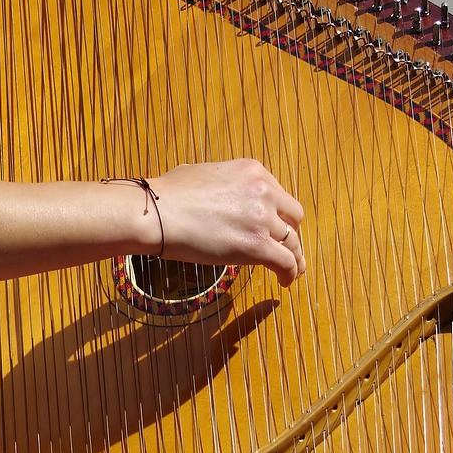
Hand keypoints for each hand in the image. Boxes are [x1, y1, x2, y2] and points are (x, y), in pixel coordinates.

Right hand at [148, 160, 305, 287]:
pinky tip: (284, 282)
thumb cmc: (169, 194)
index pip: (280, 195)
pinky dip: (290, 274)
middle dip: (291, 234)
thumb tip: (221, 194)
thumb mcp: (204, 172)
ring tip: (290, 271)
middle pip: (294, 217)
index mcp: (252, 171)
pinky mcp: (257, 245)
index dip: (280, 215)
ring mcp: (262, 218)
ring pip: (293, 243)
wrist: (158, 213)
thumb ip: (225, 183)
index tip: (276, 227)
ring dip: (294, 258)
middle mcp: (263, 190)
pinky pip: (286, 263)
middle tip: (285, 248)